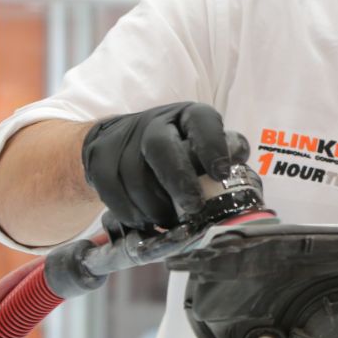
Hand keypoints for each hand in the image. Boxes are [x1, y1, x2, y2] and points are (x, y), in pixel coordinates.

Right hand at [80, 102, 247, 230]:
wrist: (118, 139)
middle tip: (193, 208)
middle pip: (161, 148)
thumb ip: (222, 151)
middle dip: (178, 181)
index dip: (212, 147)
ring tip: (170, 221)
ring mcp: (123, 139)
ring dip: (155, 208)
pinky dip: (132, 214)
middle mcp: (154, 123)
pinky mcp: (98, 158)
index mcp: (186, 116)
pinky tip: (146, 221)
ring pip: (135, 177)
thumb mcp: (201, 144)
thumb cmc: (174, 147)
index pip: (202, 122)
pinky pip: (113, 193)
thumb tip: (240, 159)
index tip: (222, 174)